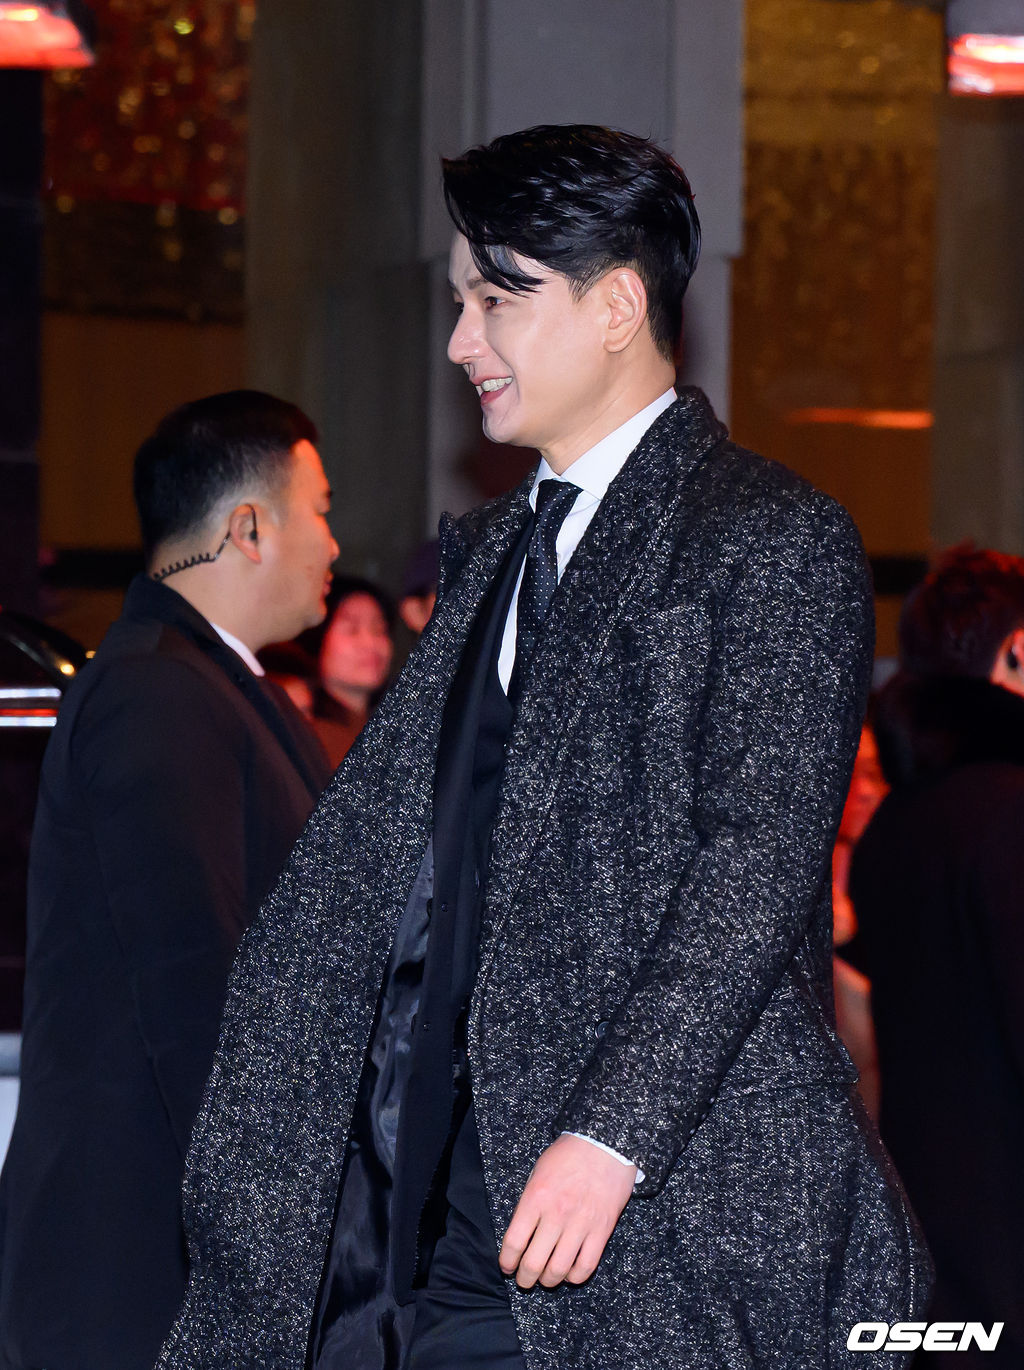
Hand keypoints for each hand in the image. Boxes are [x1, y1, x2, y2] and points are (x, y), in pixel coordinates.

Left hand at [498, 1134, 635, 1289]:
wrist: (605, 1145)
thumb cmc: (569, 1155)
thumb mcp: (538, 1171)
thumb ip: (528, 1201)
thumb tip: (521, 1231)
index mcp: (536, 1198)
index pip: (514, 1242)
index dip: (507, 1261)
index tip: (506, 1266)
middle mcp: (556, 1215)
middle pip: (534, 1263)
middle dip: (525, 1279)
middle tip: (523, 1280)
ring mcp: (580, 1224)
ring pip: (559, 1270)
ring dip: (548, 1281)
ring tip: (545, 1279)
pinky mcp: (602, 1231)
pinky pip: (586, 1266)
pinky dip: (575, 1276)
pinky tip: (569, 1273)